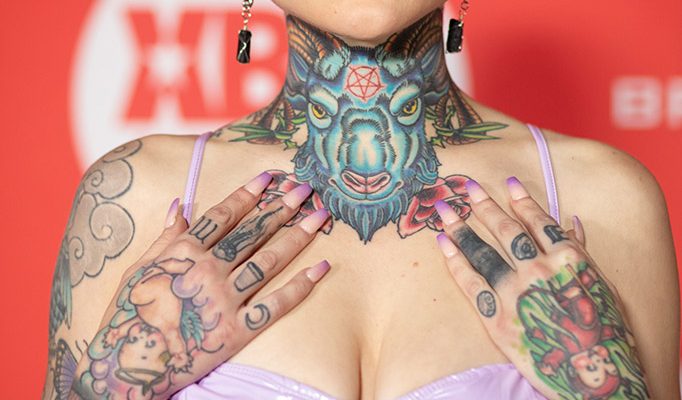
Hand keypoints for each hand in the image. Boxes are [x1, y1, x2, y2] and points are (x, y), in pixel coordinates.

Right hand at [69, 172, 330, 398]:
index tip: (270, 177)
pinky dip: (301, 286)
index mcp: (183, 252)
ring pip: (268, 262)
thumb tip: (182, 204)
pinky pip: (276, 305)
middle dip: (280, 208)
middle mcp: (207, 271)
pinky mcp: (237, 331)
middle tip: (306, 189)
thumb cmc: (128, 317)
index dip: (248, 194)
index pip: (223, 215)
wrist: (127, 368)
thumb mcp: (138, 269)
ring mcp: (224, 301)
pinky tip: (322, 267)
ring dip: (297, 237)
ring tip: (320, 217)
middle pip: (252, 233)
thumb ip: (165, 237)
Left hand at [434, 177, 648, 399]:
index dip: (522, 200)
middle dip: (485, 205)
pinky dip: (455, 260)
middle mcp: (539, 269)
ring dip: (462, 226)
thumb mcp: (600, 284)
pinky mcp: (496, 317)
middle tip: (467, 186)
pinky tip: (442, 243)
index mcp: (568, 257)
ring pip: (483, 250)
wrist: (593, 375)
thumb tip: (570, 221)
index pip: (539, 220)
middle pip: (505, 230)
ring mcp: (515, 292)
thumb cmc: (603, 330)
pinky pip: (470, 282)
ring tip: (444, 209)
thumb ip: (581, 251)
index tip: (507, 182)